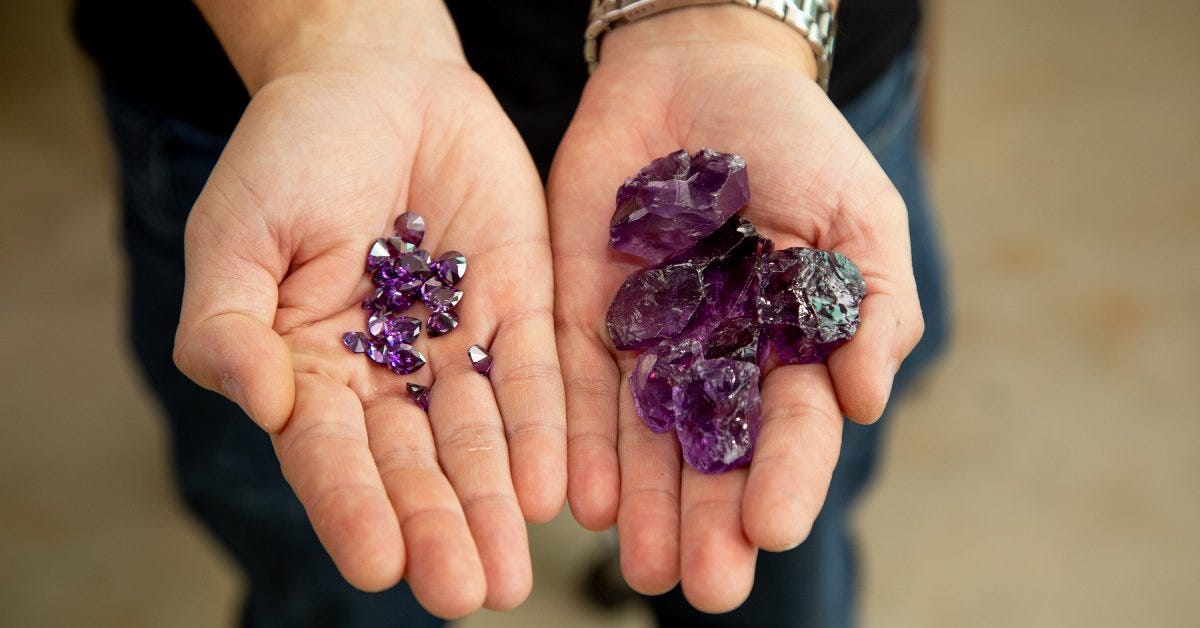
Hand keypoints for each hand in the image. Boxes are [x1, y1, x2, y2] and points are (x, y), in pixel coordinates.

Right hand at [171, 7, 564, 616]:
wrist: (376, 80)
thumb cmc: (288, 154)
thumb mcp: (237, 231)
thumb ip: (231, 323)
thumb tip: (259, 399)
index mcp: (311, 370)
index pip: (330, 454)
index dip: (353, 508)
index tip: (379, 566)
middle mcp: (388, 375)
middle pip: (414, 464)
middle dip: (440, 527)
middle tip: (469, 592)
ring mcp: (455, 345)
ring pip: (479, 437)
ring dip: (494, 501)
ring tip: (513, 569)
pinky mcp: (518, 307)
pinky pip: (531, 375)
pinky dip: (543, 429)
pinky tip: (553, 488)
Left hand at [549, 6, 923, 611]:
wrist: (697, 73)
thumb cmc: (794, 141)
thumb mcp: (855, 212)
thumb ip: (869, 303)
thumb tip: (868, 400)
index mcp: (789, 346)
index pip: (792, 427)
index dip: (786, 477)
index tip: (772, 528)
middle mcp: (716, 360)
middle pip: (714, 455)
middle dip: (709, 522)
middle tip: (705, 585)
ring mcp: (646, 342)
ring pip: (643, 439)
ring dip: (643, 505)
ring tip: (641, 564)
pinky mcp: (578, 315)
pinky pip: (574, 387)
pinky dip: (579, 442)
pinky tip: (582, 498)